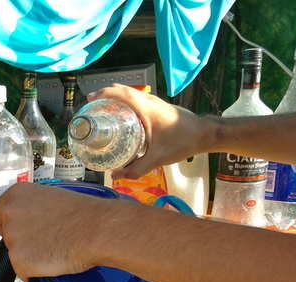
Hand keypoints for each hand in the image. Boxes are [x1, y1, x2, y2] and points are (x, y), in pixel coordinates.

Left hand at [0, 183, 119, 279]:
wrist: (97, 229)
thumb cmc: (82, 213)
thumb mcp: (50, 198)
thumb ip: (31, 209)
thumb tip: (28, 223)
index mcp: (14, 195)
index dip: (8, 225)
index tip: (23, 232)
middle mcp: (8, 214)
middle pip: (5, 236)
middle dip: (20, 242)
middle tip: (44, 243)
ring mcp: (12, 238)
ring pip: (15, 254)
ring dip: (31, 256)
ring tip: (56, 249)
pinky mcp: (18, 261)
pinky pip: (23, 272)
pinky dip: (35, 272)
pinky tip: (54, 261)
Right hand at [89, 84, 216, 178]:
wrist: (205, 134)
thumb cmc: (182, 142)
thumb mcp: (158, 158)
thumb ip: (136, 169)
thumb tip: (115, 176)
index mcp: (147, 108)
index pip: (122, 93)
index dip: (104, 94)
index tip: (90, 100)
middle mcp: (150, 101)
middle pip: (123, 90)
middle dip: (106, 95)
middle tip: (92, 106)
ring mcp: (155, 102)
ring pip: (131, 93)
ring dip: (116, 97)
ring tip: (103, 109)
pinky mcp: (159, 106)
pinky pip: (138, 98)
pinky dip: (126, 101)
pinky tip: (123, 115)